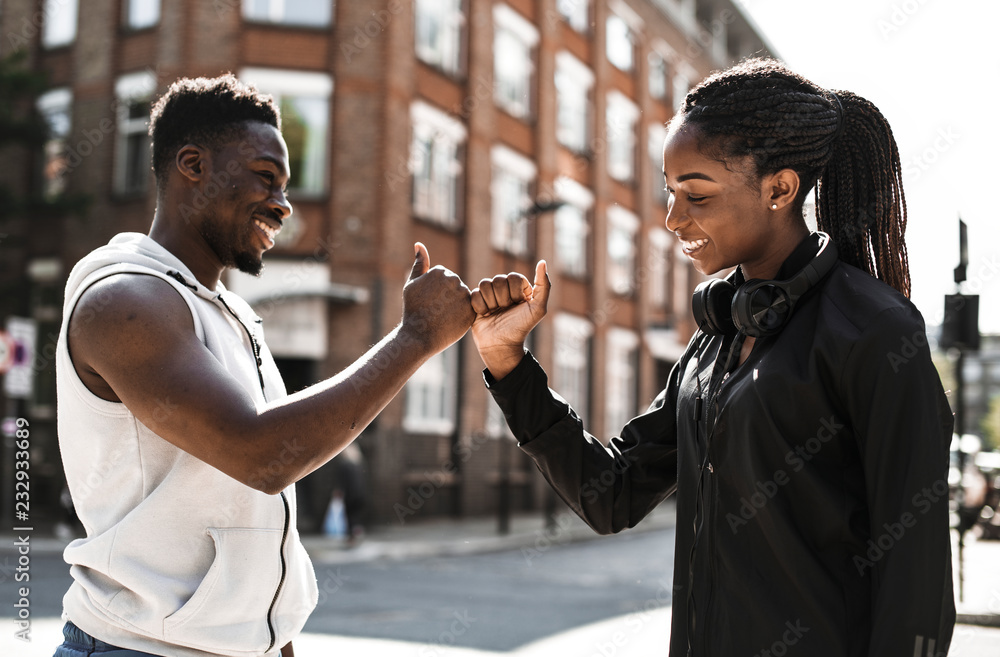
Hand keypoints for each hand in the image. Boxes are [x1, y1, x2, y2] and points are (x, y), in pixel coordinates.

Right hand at [401, 242, 474, 353]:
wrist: (419, 336)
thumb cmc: (412, 310)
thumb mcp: (411, 284)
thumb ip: (419, 264)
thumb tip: (419, 244)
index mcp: (441, 271)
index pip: (445, 278)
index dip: (436, 292)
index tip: (428, 300)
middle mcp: (454, 280)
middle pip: (455, 287)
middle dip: (447, 297)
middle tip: (435, 310)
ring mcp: (464, 295)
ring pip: (462, 298)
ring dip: (455, 306)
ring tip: (442, 316)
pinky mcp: (472, 310)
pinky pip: (469, 309)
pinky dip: (462, 315)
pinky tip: (451, 321)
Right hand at [471, 260, 549, 378]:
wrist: (501, 346)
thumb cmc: (521, 328)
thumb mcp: (538, 309)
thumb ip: (544, 286)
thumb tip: (543, 262)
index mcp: (519, 287)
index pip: (513, 277)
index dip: (514, 292)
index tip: (517, 305)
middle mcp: (504, 289)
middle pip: (497, 279)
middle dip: (502, 299)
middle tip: (505, 311)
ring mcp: (490, 295)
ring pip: (484, 284)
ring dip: (490, 302)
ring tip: (495, 313)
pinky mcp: (477, 302)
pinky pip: (474, 294)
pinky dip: (480, 307)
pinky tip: (485, 315)